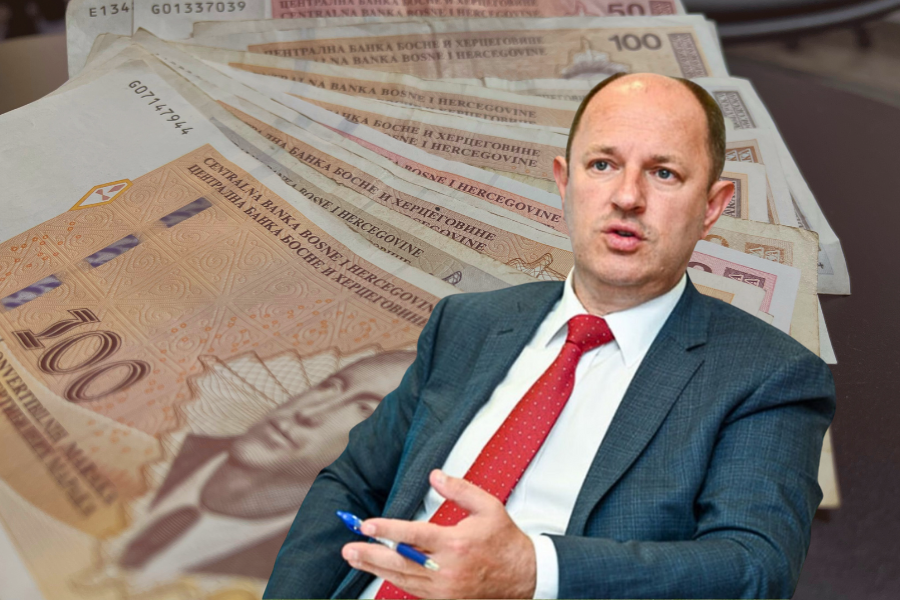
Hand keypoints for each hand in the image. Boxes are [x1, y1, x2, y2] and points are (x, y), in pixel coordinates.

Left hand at [341, 469, 536, 598]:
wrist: (524, 576)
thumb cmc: (505, 542)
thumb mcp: (488, 507)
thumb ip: (459, 489)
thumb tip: (435, 476)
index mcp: (456, 543)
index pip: (413, 536)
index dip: (387, 531)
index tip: (367, 525)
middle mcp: (446, 569)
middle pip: (400, 562)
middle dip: (370, 554)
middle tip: (348, 548)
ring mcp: (444, 589)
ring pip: (402, 579)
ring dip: (376, 568)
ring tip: (356, 558)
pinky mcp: (445, 599)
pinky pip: (413, 590)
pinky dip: (395, 579)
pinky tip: (381, 570)